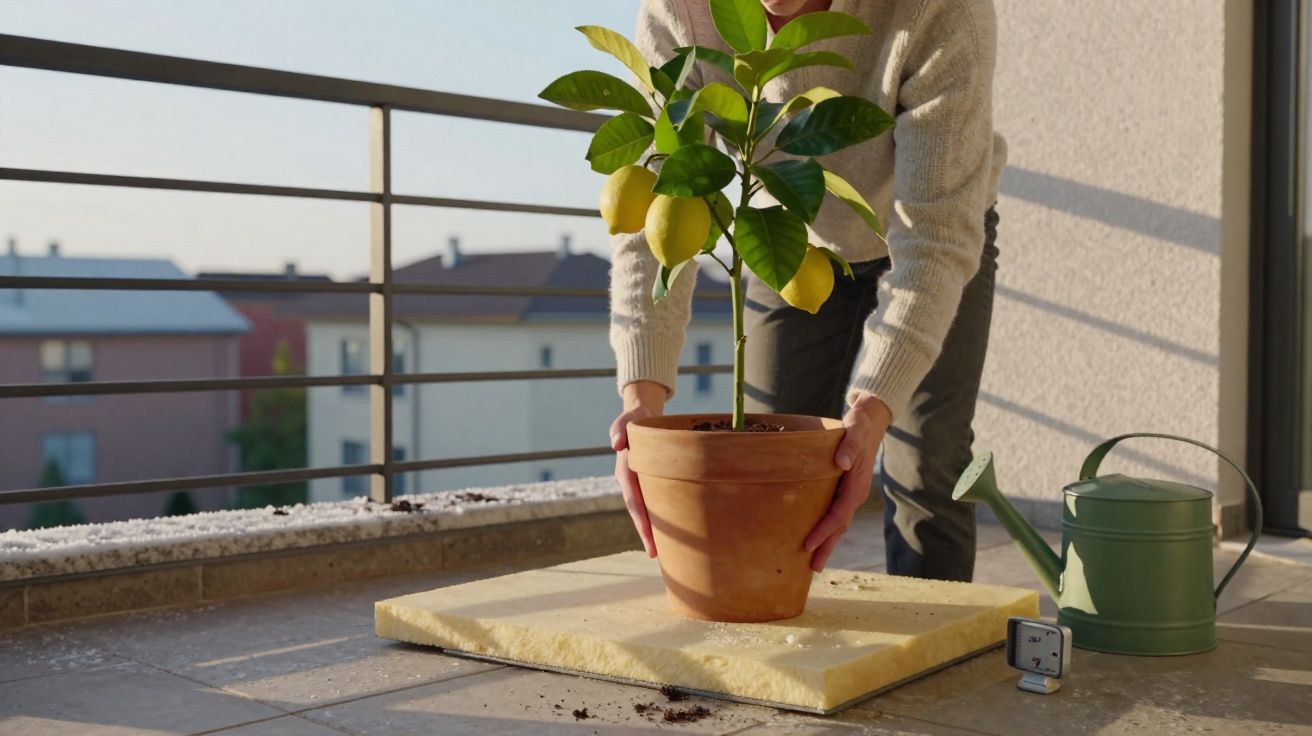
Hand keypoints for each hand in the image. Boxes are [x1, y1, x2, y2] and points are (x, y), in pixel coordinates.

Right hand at [610, 381, 666, 557]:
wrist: (640, 415)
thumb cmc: (637, 417)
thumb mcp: (629, 418)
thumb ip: (620, 428)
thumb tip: (615, 444)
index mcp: (625, 472)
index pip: (634, 502)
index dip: (641, 522)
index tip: (649, 541)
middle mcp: (630, 482)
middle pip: (639, 512)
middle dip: (647, 533)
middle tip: (656, 556)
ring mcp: (639, 483)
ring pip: (646, 509)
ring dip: (654, 529)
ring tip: (666, 550)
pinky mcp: (648, 482)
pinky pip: (653, 502)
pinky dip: (660, 516)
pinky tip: (673, 528)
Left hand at [804, 394, 892, 571]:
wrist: (870, 423)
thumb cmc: (859, 427)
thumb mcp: (854, 431)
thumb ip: (849, 446)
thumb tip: (842, 464)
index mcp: (856, 486)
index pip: (838, 514)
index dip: (824, 531)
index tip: (808, 544)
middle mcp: (855, 494)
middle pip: (840, 527)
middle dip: (827, 548)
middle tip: (813, 569)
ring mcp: (850, 494)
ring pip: (838, 524)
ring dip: (827, 542)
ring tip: (813, 562)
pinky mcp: (844, 491)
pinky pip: (835, 514)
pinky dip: (827, 528)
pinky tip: (816, 536)